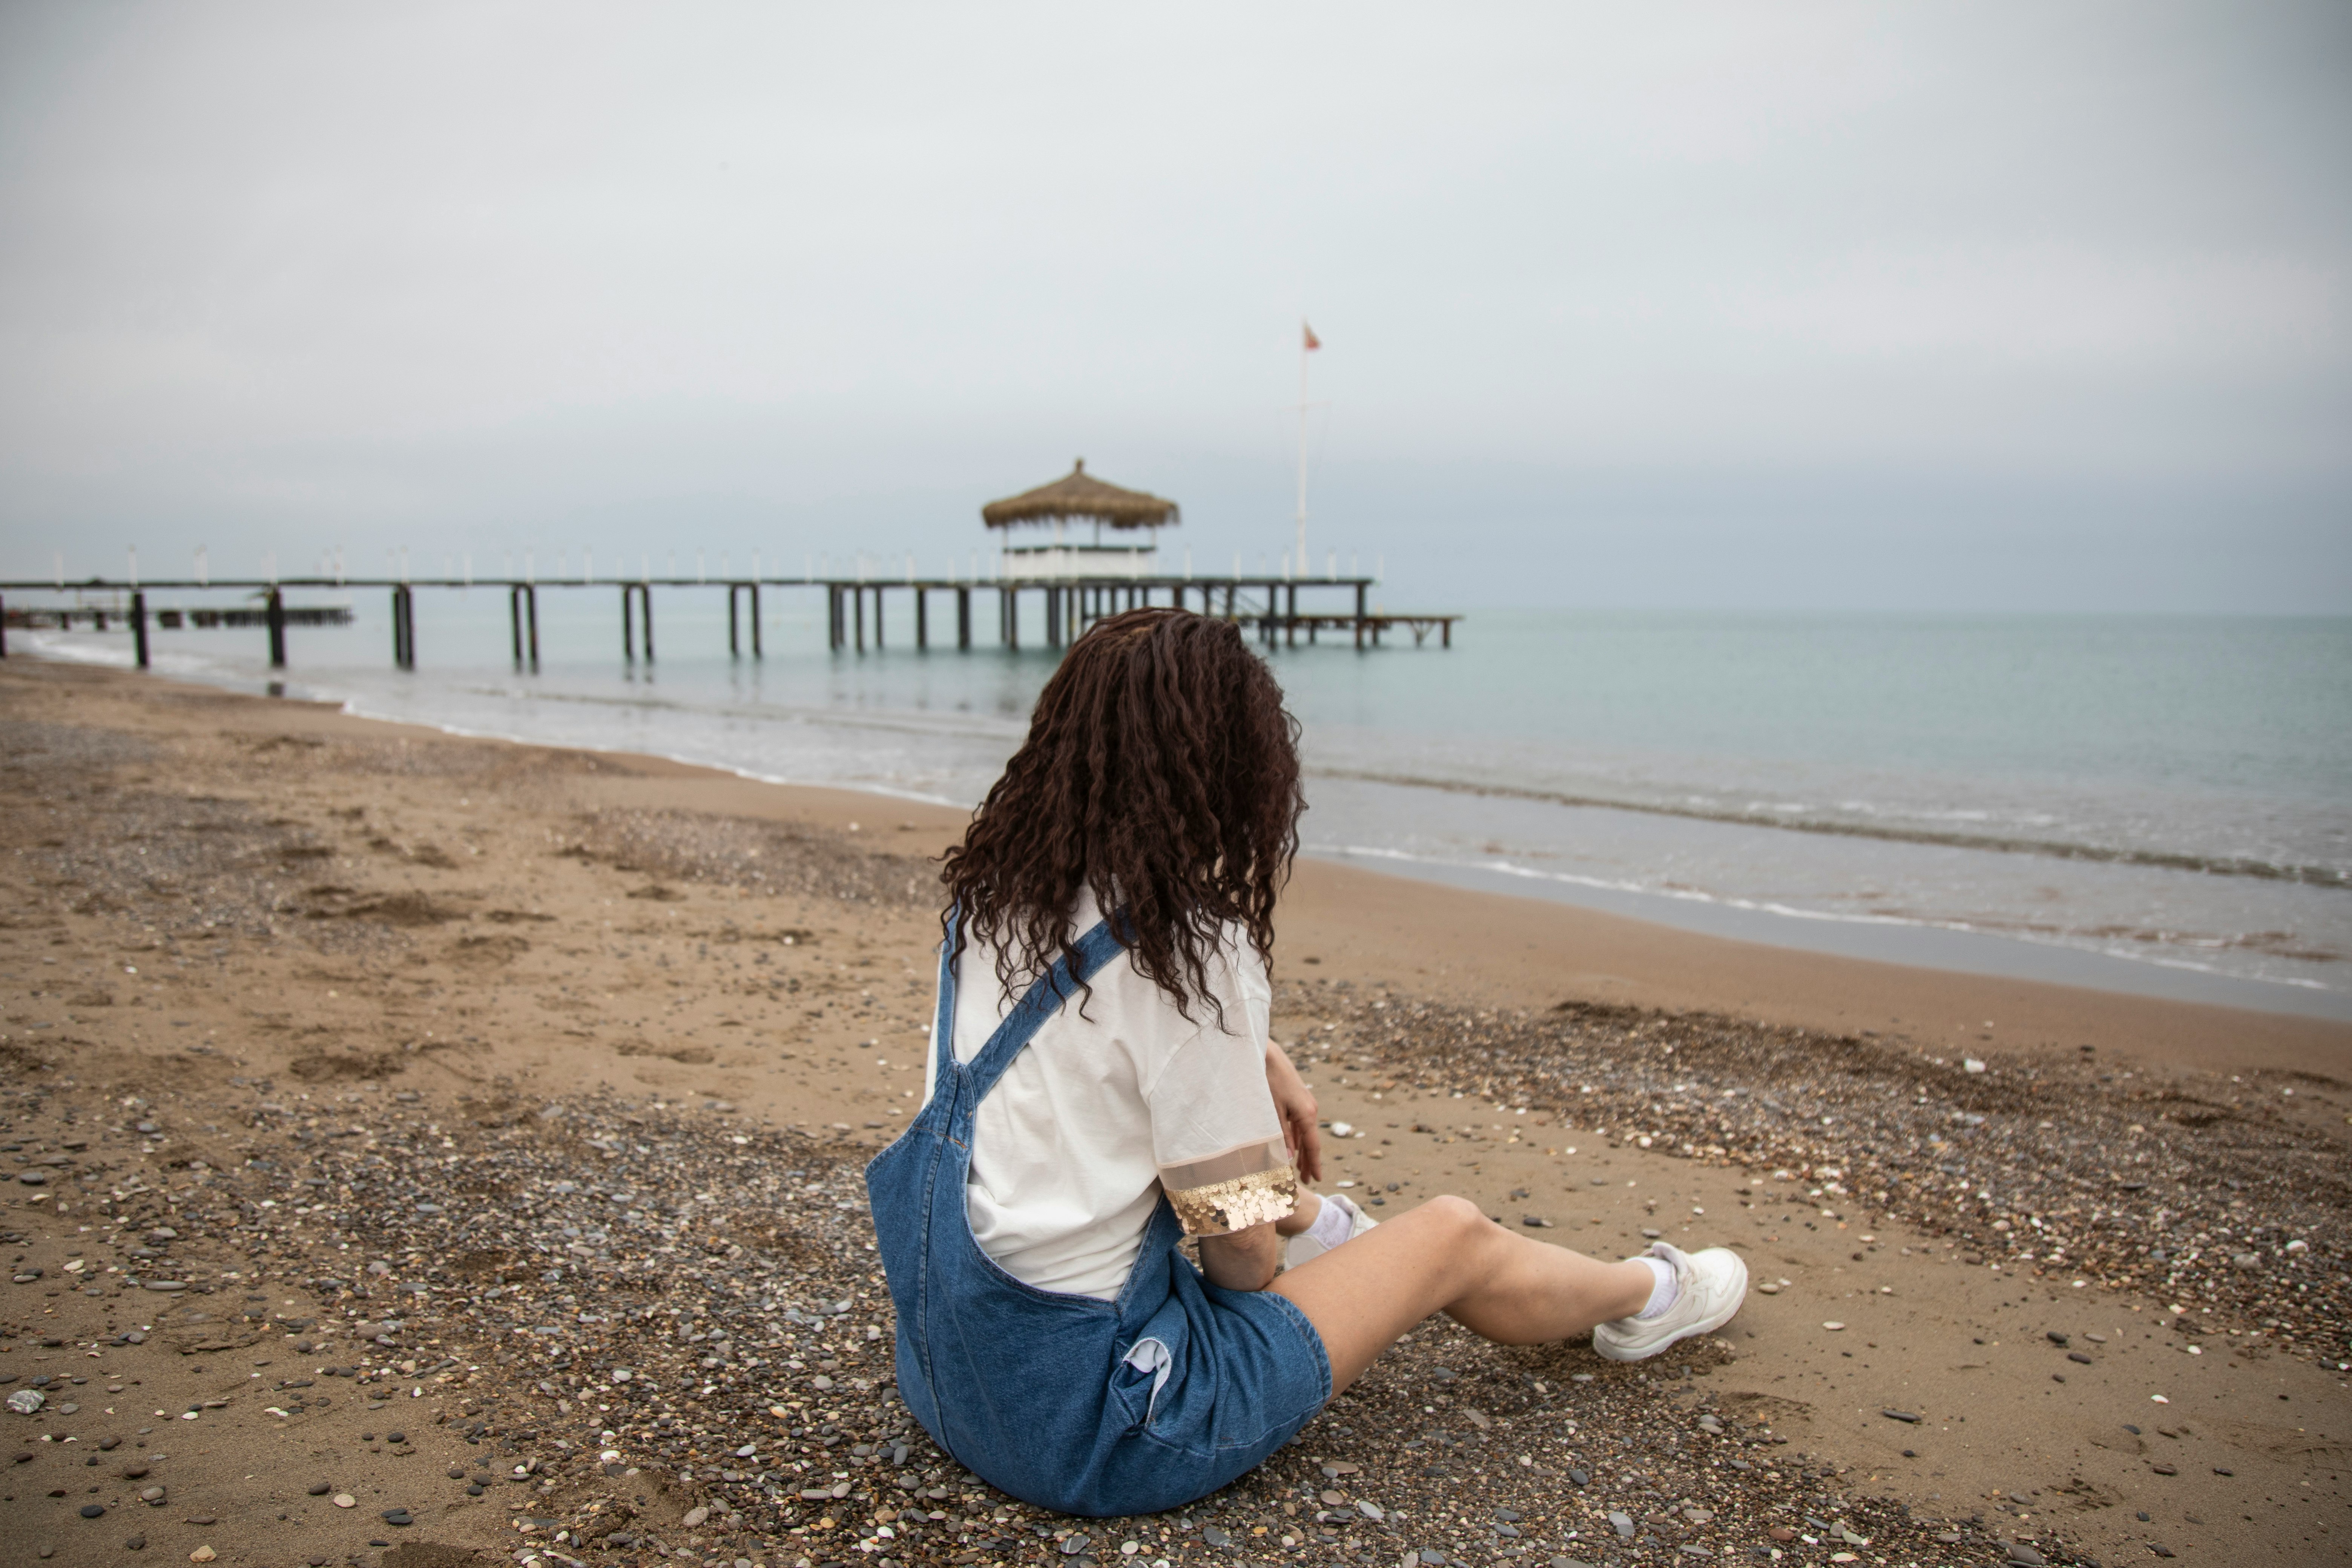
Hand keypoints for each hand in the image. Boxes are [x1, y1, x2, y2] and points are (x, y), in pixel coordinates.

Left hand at [1263, 1040, 1321, 1184]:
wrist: (1269, 1056)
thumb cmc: (1270, 1082)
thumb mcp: (1273, 1112)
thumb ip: (1282, 1135)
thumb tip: (1289, 1157)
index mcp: (1307, 1114)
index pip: (1313, 1146)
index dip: (1314, 1164)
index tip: (1318, 1180)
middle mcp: (1310, 1110)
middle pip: (1311, 1142)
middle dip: (1309, 1162)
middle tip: (1310, 1180)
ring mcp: (1305, 1104)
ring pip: (1305, 1134)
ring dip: (1303, 1151)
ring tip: (1301, 1169)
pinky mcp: (1298, 1100)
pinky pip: (1300, 1125)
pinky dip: (1298, 1138)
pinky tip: (1295, 1147)